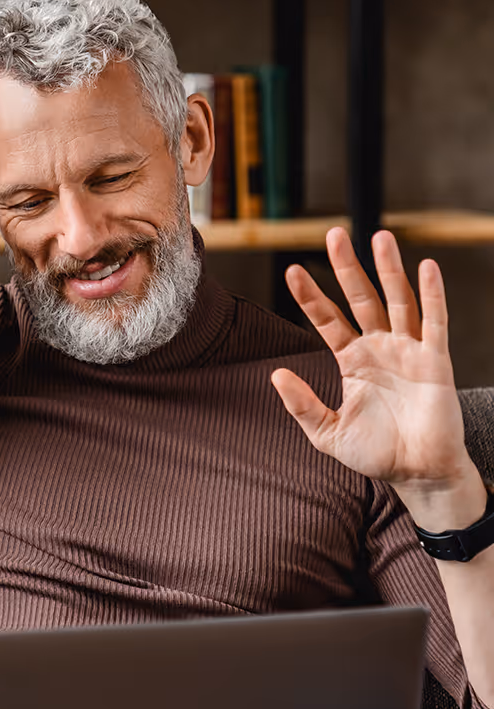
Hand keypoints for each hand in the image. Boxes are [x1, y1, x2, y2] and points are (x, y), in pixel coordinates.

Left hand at [271, 227, 486, 527]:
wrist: (418, 474)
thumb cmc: (375, 453)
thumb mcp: (327, 432)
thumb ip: (302, 404)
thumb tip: (274, 375)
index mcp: (353, 361)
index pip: (327, 319)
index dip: (311, 296)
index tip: (293, 270)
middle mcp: (380, 349)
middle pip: (361, 298)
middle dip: (347, 268)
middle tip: (333, 234)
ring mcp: (409, 351)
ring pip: (397, 300)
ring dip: (389, 269)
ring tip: (379, 236)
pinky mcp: (436, 362)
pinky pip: (434, 322)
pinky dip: (432, 294)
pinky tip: (425, 267)